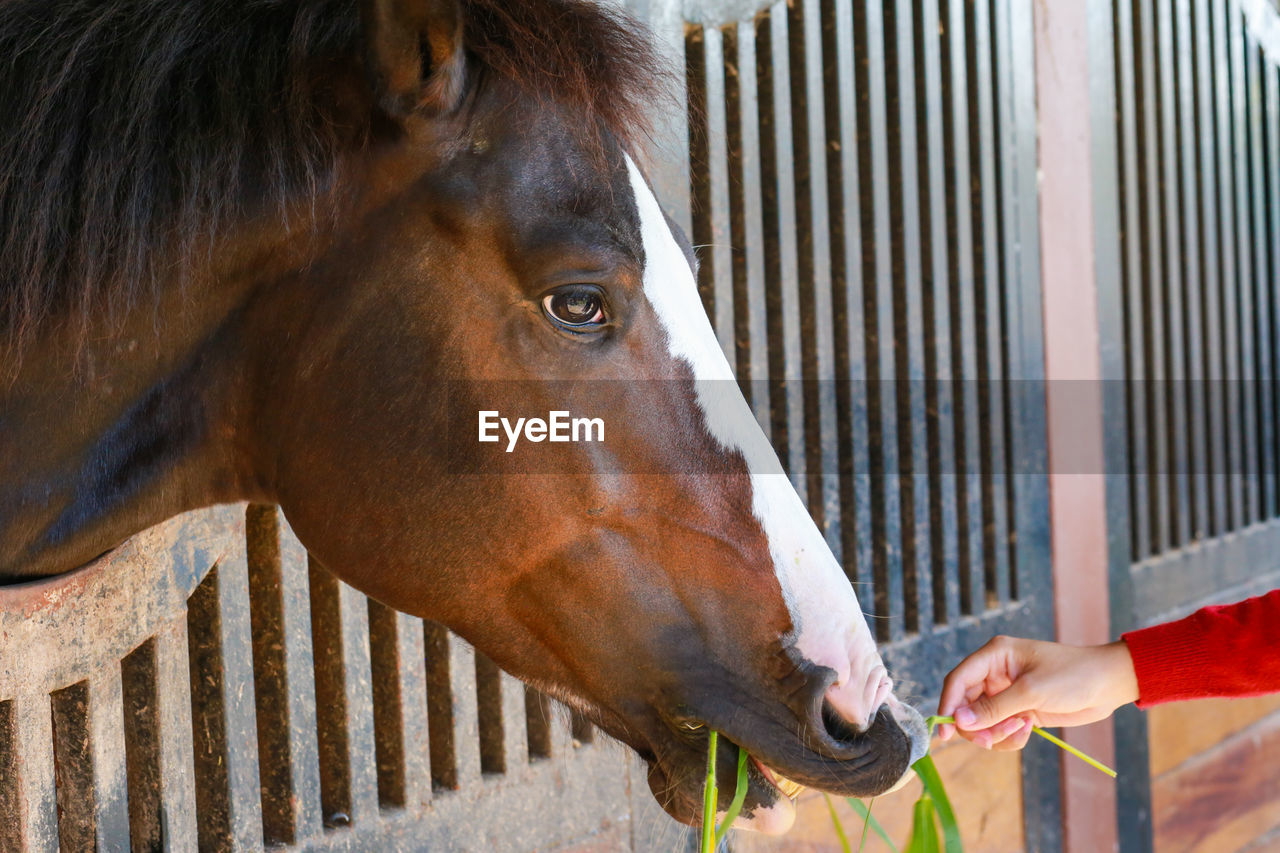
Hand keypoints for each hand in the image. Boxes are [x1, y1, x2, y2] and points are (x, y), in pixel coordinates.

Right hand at [935, 635, 1138, 750]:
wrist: (1108, 685)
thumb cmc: (1073, 676)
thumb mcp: (1032, 692)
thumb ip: (993, 708)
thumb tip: (958, 721)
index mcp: (994, 656)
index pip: (958, 680)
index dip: (948, 705)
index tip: (944, 732)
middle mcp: (995, 674)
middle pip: (966, 705)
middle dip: (978, 726)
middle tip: (991, 740)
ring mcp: (1006, 694)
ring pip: (982, 722)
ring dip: (996, 733)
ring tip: (1021, 731)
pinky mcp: (1019, 711)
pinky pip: (1000, 730)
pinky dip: (1009, 737)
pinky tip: (1028, 731)